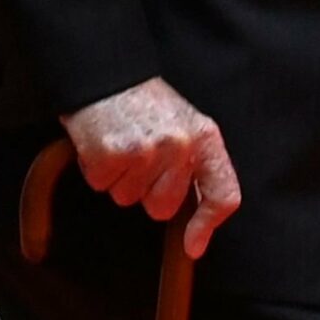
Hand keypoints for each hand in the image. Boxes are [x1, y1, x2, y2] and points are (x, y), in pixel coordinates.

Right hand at [62, 77, 240, 260]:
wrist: (106, 74)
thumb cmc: (145, 104)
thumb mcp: (184, 126)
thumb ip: (196, 168)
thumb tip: (196, 230)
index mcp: (204, 137)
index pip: (222, 194)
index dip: (208, 226)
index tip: (192, 245)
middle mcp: (179, 145)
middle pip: (162, 208)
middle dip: (146, 191)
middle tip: (139, 157)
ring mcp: (145, 150)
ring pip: (128, 198)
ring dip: (119, 178)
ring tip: (121, 143)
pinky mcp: (111, 153)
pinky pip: (102, 185)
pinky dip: (97, 170)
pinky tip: (102, 143)